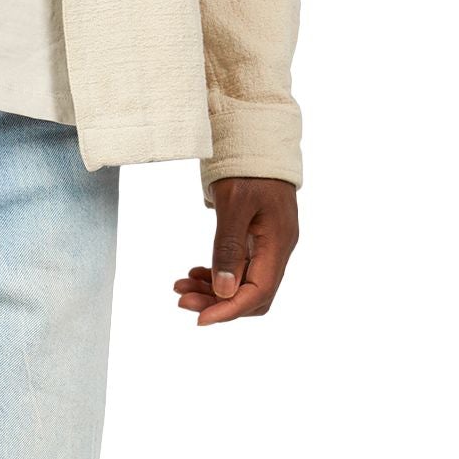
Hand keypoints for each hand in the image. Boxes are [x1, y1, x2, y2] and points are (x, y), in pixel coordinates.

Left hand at [174, 177, 298, 324]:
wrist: (256, 139)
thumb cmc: (247, 167)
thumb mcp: (234, 204)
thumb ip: (229, 247)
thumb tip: (224, 290)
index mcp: (278, 243)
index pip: (259, 292)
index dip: (229, 310)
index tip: (199, 319)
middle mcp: (277, 249)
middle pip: (252, 295)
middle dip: (217, 303)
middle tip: (181, 300)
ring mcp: (268, 245)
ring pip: (242, 284)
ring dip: (211, 291)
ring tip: (180, 287)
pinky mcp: (256, 240)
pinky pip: (238, 269)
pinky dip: (215, 276)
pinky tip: (194, 274)